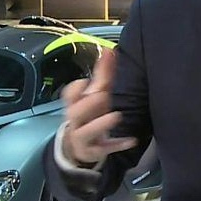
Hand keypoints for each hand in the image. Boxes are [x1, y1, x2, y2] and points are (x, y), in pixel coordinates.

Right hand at [61, 49, 136, 164]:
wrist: (79, 147)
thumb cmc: (89, 115)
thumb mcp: (95, 95)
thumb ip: (103, 74)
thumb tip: (109, 50)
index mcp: (75, 105)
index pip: (68, 96)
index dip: (75, 90)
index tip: (85, 82)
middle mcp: (76, 121)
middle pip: (75, 113)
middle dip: (88, 104)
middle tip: (103, 95)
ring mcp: (84, 138)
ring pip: (86, 132)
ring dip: (100, 124)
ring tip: (116, 115)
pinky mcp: (95, 151)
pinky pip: (105, 149)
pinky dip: (118, 145)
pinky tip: (132, 141)